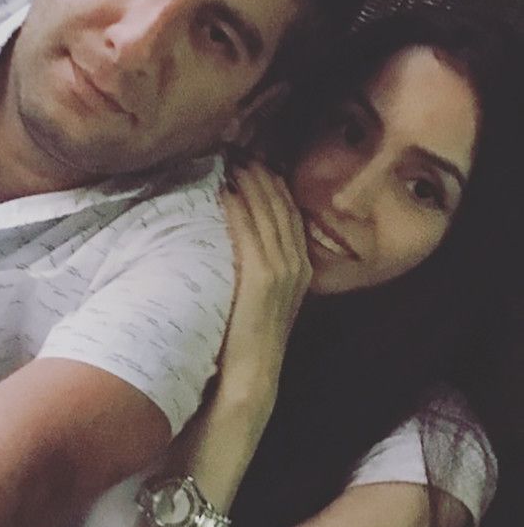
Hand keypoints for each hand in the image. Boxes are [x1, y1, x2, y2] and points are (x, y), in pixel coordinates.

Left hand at [219, 161, 310, 392]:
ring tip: (233, 162)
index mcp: (301, 267)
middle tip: (241, 152)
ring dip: (250, 185)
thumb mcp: (263, 298)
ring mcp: (283, 270)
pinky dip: (238, 209)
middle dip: (262, 176)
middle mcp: (297, 264)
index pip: (289, 214)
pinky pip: (250, 233)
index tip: (255, 163)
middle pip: (282, 207)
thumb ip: (261, 270)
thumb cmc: (248, 339)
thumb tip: (240, 244)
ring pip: (268, 214)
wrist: (252, 374)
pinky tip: (225, 192)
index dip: (273, 185)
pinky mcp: (263, 278)